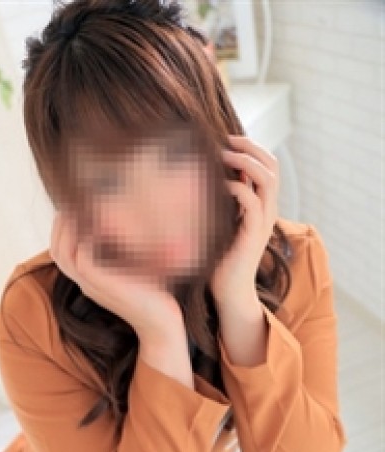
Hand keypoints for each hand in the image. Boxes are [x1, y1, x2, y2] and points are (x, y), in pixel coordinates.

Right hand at [49, 211, 182, 340]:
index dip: (62, 231)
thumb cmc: (154, 296)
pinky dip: (83, 239)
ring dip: (68, 229)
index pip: (62, 254)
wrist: (162, 324)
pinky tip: (95, 222)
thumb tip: (127, 231)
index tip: (72, 209)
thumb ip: (123, 256)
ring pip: (64, 254)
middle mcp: (86, 284)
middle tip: (70, 204)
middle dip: (60, 226)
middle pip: (58, 252)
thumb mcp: (134, 272)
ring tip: (77, 208)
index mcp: (89, 282)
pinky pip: (81, 258)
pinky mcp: (102, 285)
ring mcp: (92, 286)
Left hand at [210, 134, 279, 306]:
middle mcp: (268, 210)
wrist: (229, 292)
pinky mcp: (253, 235)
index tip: (224, 140)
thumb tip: (198, 178)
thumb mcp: (218, 223)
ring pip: (267, 179)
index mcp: (262, 206)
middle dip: (250, 147)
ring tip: (222, 155)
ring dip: (245, 162)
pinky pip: (252, 202)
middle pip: (272, 165)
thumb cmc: (218, 259)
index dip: (250, 147)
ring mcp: (263, 222)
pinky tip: (217, 185)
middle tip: (225, 140)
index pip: (267, 165)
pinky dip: (236, 187)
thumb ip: (218, 202)